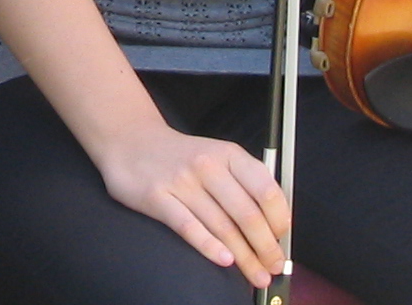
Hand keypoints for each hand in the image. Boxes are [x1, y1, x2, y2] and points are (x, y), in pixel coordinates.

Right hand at [94, 120, 288, 287]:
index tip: (282, 239)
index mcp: (228, 155)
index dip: (279, 220)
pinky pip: (188, 226)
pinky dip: (208, 246)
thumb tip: (271, 226)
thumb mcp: (217, 155)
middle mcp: (207, 166)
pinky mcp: (157, 197)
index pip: (266, 189)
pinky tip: (223, 260)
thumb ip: (243, 183)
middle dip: (265, 247)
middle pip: (246, 214)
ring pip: (221, 226)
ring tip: (255, 274)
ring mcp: (181, 181)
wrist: (130, 138)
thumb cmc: (180, 155)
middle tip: (272, 266)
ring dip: (244, 256)